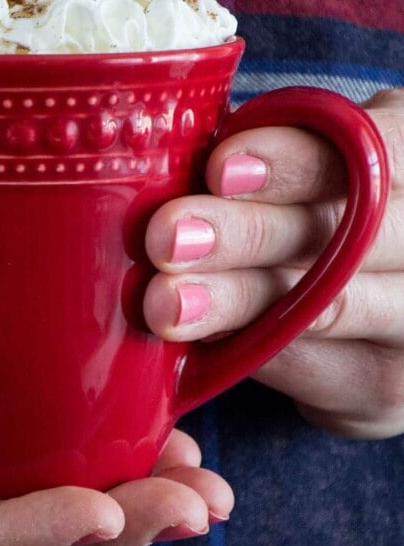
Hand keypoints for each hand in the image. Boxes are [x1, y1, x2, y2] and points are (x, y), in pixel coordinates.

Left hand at [144, 88, 403, 438]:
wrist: (370, 312)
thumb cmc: (326, 213)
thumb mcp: (320, 168)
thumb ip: (280, 158)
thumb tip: (186, 161)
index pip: (372, 155)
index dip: (293, 161)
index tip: (217, 168)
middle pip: (349, 236)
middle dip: (247, 234)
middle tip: (166, 238)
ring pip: (326, 308)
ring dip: (235, 301)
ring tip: (165, 300)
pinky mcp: (384, 390)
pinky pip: (307, 368)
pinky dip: (241, 347)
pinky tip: (190, 335)